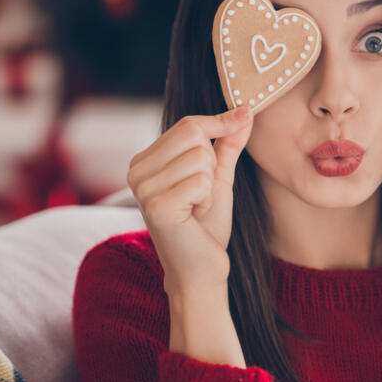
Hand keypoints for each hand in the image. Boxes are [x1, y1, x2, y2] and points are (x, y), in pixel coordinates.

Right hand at [127, 106, 253, 292]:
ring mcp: (142, 188)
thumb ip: (226, 144)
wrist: (201, 270)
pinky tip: (194, 217)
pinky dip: (207, 200)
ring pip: (200, 158)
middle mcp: (136, 171)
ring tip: (196, 207)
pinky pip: (201, 181)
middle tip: (202, 193)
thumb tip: (245, 111)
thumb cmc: (206, 225)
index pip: (187, 124)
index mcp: (144, 161)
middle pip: (194, 135)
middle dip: (211, 164)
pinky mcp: (155, 205)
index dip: (220, 122)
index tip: (245, 116)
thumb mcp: (217, 177)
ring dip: (210, 186)